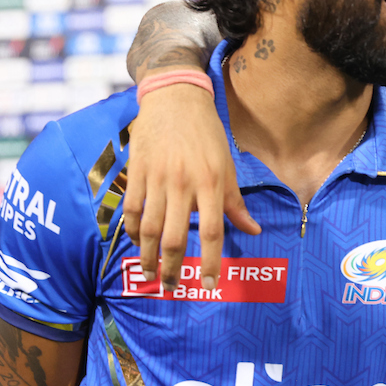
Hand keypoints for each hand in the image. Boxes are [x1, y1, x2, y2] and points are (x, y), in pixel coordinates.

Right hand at [124, 82, 259, 291]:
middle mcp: (185, 183)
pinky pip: (131, 208)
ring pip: (149, 228)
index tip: (209, 285)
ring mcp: (158, 178)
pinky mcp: (137, 171)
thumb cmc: (207, 134)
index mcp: (212, 183)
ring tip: (149, 273)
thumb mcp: (228, 166)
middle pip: (175, 237)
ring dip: (147, 255)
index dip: (211, 262)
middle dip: (173, 268)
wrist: (175, 97)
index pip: (212, 232)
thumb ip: (236, 203)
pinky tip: (135, 242)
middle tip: (170, 287)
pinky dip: (130, 229)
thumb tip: (254, 230)